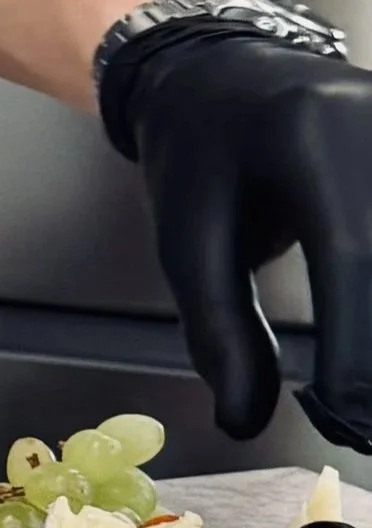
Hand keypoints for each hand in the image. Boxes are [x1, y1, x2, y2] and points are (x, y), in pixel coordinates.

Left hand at [113, 36, 371, 448]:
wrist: (228, 81)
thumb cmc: (202, 161)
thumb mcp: (189, 245)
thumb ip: (218, 333)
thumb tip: (242, 421)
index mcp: (313, 139)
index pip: (353, 257)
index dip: (357, 351)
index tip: (347, 415)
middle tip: (360, 430)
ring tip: (360, 409)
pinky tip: (365, 372)